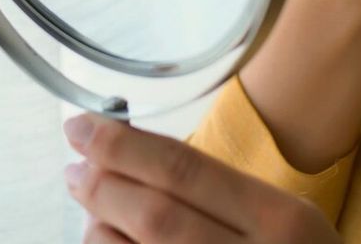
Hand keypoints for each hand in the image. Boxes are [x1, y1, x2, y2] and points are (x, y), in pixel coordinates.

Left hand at [63, 112, 340, 242]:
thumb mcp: (284, 218)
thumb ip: (218, 191)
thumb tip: (131, 151)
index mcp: (280, 219)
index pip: (185, 169)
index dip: (123, 146)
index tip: (83, 128)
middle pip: (155, 214)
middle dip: (103, 185)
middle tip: (75, 168)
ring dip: (101, 228)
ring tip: (93, 211)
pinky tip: (108, 241)